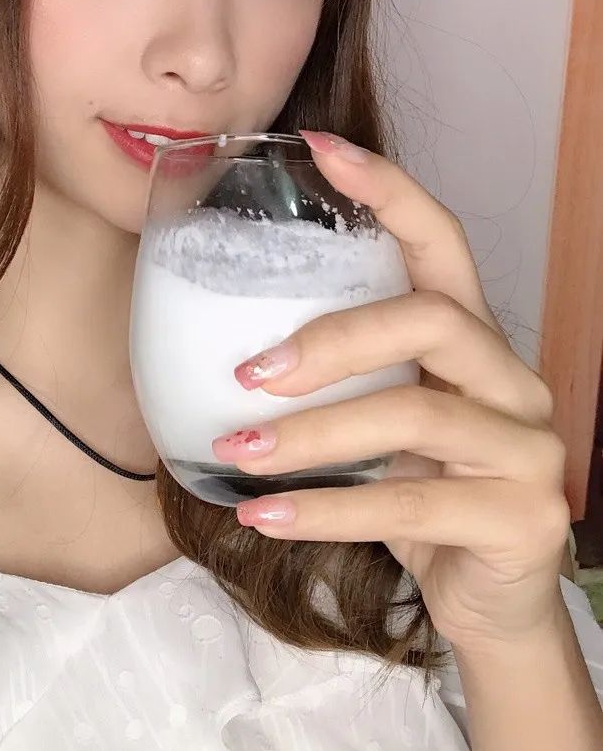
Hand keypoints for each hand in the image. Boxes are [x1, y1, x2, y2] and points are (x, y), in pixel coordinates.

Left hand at [210, 129, 571, 654]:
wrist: (485, 603)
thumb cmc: (418, 494)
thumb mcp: (378, 426)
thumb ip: (339, 384)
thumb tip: (221, 356)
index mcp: (472, 340)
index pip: (440, 241)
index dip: (386, 188)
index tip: (318, 147)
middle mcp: (512, 378)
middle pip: (428, 319)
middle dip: (329, 340)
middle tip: (247, 375)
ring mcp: (528, 446)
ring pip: (415, 414)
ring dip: (310, 436)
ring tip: (237, 452)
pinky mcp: (524, 515)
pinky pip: (411, 501)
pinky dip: (325, 511)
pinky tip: (263, 517)